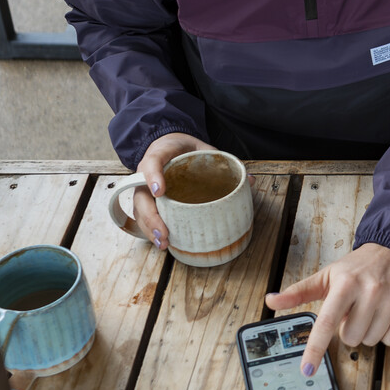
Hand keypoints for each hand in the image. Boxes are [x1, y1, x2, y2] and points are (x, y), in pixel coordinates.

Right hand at [131, 132, 217, 248]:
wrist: (170, 146)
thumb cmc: (186, 150)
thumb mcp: (204, 149)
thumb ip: (223, 161)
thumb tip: (249, 180)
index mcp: (160, 156)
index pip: (152, 163)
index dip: (153, 177)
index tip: (160, 191)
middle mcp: (147, 175)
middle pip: (141, 196)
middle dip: (151, 216)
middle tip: (164, 232)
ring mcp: (145, 190)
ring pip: (140, 211)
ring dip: (150, 229)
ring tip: (164, 243)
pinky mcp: (148, 202)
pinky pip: (145, 217)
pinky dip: (151, 231)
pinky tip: (162, 243)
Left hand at [264, 243, 389, 375]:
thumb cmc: (355, 268)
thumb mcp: (325, 276)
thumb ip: (297, 292)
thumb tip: (271, 301)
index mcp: (345, 284)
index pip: (326, 323)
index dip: (315, 349)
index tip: (307, 370)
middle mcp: (369, 290)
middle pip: (350, 338)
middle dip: (348, 330)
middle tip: (352, 311)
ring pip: (371, 341)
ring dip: (367, 331)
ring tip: (368, 310)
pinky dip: (385, 333)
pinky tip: (384, 314)